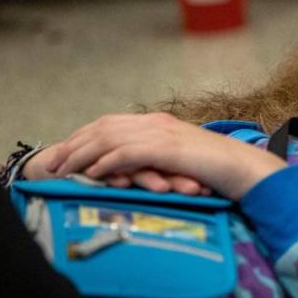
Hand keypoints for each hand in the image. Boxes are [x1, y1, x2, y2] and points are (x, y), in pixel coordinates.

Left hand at [46, 113, 286, 199]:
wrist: (243, 168)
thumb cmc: (217, 169)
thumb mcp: (182, 161)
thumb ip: (158, 160)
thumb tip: (138, 170)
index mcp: (158, 123)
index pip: (110, 124)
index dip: (83, 136)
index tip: (65, 152)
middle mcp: (155, 124)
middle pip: (103, 128)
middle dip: (75, 144)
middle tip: (54, 162)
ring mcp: (161, 135)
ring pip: (110, 139)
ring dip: (83, 154)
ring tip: (65, 170)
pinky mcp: (167, 149)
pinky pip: (128, 153)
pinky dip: (107, 162)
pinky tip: (93, 173)